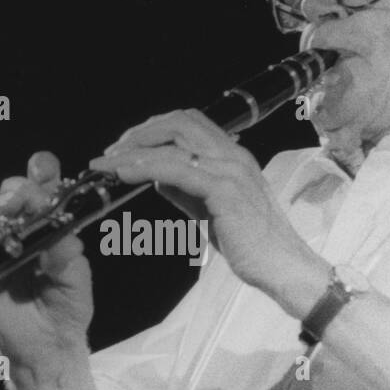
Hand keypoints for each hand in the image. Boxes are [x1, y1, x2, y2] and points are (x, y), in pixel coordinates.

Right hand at [0, 151, 93, 367]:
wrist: (48, 347)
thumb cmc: (67, 310)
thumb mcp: (76, 280)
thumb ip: (68, 254)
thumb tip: (57, 227)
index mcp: (48, 229)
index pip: (42, 192)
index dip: (41, 173)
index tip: (42, 166)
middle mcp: (20, 233)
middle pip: (12, 195)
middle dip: (17, 191)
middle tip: (24, 201)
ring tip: (3, 216)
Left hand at [88, 110, 326, 305]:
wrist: (282, 267)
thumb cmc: (251, 244)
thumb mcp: (212, 209)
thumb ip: (187, 189)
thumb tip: (156, 176)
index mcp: (233, 155)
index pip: (189, 122)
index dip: (153, 127)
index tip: (126, 146)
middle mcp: (233, 155)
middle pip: (178, 121)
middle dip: (139, 132)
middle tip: (110, 152)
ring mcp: (230, 170)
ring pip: (173, 142)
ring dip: (133, 150)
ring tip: (107, 164)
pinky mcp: (224, 191)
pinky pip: (176, 169)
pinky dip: (145, 167)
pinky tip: (124, 175)